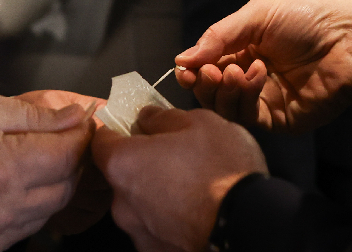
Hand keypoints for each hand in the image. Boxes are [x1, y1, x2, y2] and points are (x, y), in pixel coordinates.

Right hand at [0, 87, 94, 251]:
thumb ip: (31, 114)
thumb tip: (74, 116)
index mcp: (3, 167)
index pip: (68, 154)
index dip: (81, 133)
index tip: (81, 119)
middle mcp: (4, 208)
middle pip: (66, 185)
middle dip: (72, 157)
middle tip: (64, 134)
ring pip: (51, 209)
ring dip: (55, 182)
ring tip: (41, 155)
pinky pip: (27, 226)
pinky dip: (33, 204)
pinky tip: (19, 182)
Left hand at [92, 106, 266, 251]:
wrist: (250, 224)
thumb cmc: (222, 167)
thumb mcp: (198, 122)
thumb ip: (163, 118)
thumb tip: (145, 118)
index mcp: (123, 164)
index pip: (101, 141)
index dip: (116, 131)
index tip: (135, 128)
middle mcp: (121, 203)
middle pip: (121, 176)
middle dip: (141, 165)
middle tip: (173, 158)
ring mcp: (139, 233)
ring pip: (139, 205)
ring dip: (155, 195)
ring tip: (190, 188)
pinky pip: (156, 230)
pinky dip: (169, 221)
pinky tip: (194, 213)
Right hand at [175, 0, 351, 134]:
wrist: (348, 39)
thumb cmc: (307, 19)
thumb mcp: (256, 16)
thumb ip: (219, 37)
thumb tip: (182, 59)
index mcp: (244, 51)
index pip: (207, 67)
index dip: (193, 71)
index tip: (184, 69)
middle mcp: (252, 77)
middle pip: (212, 92)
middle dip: (205, 83)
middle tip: (211, 71)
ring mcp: (266, 100)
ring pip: (226, 108)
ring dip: (223, 90)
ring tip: (235, 71)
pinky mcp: (280, 119)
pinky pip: (249, 118)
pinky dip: (244, 98)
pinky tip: (255, 76)